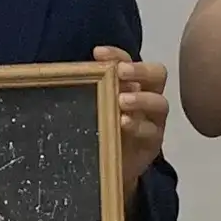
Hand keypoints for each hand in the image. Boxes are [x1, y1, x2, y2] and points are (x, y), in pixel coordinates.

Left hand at [94, 46, 168, 189]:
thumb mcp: (91, 109)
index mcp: (130, 83)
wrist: (107, 168)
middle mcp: (146, 96)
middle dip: (139, 70)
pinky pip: (151, 131)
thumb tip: (60, 76)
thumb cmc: (99, 131)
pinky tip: (123, 123)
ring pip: (159, 102)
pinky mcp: (153, 142)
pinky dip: (137, 125)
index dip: (116, 54)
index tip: (97, 53)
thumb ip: (86, 92)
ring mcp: (153, 120)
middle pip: (157, 74)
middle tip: (121, 73)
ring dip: (141, 99)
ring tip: (122, 101)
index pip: (128, 60)